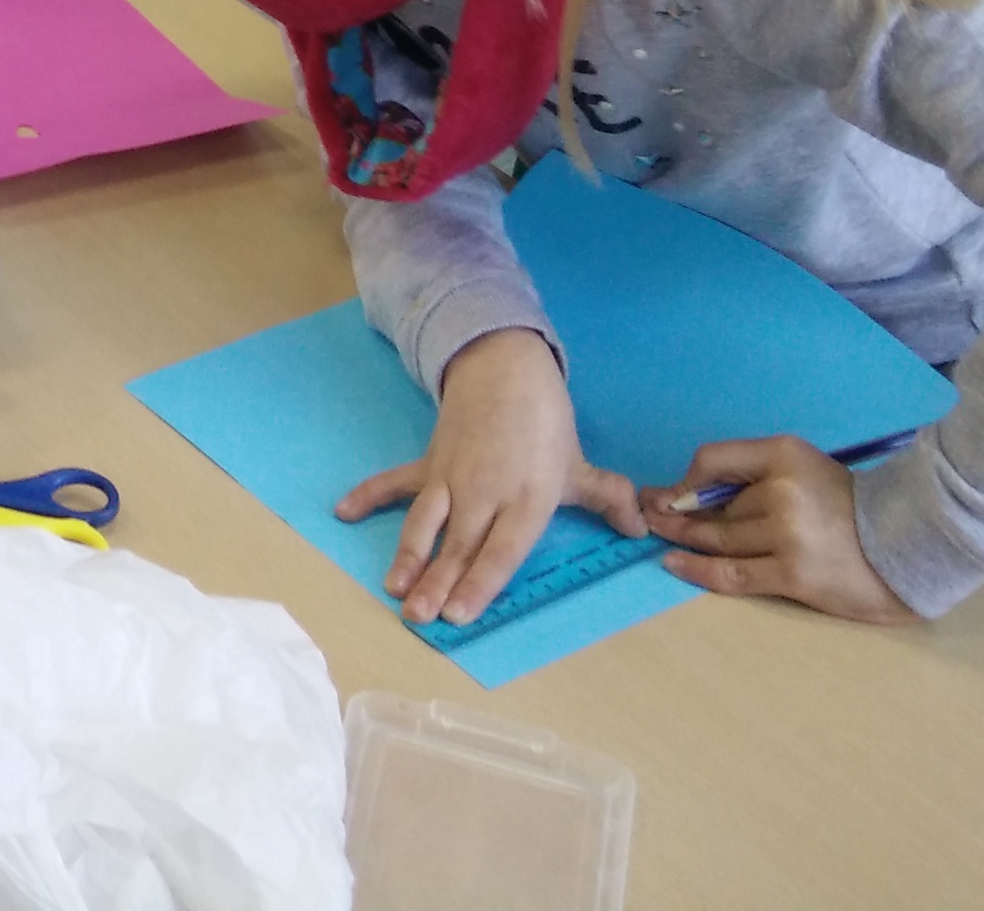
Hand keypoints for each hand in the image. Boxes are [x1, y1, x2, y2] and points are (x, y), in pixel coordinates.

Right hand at [338, 327, 642, 626]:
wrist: (505, 367)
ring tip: (392, 587)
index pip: (502, 550)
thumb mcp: (581, 465)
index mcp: (527, 499)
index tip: (459, 613)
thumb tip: (640, 530)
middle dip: (436, 583)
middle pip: (458, 545)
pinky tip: (344, 511)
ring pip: (427, 523)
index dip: (480, 582)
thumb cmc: (546, 423)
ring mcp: (452, 477)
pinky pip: (396, 483)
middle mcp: (485, 493)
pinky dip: (369, 495)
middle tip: (416, 616)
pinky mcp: (429, 461)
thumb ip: (609, 499)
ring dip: (408, 556)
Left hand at [645, 437, 915, 623]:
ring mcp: (786, 535)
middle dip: (675, 512)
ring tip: (660, 538)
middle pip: (713, 506)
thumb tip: (687, 490)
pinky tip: (673, 565)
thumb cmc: (847, 504)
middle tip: (646, 515)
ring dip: (683, 539)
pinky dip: (697, 570)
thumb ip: (751, 472)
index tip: (669, 492)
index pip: (713, 460)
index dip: (686, 479)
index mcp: (784, 456)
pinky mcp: (792, 575)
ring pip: (718, 539)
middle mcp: (782, 491)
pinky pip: (732, 574)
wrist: (906, 546)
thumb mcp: (801, 466)